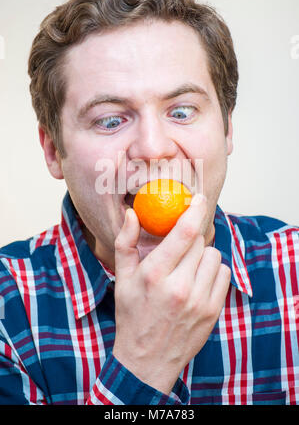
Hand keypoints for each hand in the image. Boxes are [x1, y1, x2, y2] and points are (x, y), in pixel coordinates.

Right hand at [112, 194, 230, 394]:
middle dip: (191, 239)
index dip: (194, 210)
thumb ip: (126, 242)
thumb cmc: (132, 315)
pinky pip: (224, 274)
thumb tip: (131, 213)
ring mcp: (199, 300)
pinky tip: (198, 281)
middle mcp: (179, 286)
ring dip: (203, 256)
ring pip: (214, 256)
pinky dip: (213, 272)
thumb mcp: (122, 278)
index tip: (199, 197)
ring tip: (188, 269)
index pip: (184, 233)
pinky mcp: (212, 311)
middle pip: (200, 242)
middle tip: (180, 250)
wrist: (146, 360)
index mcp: (154, 274)